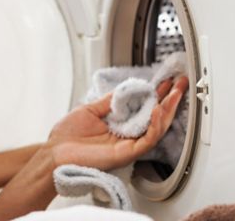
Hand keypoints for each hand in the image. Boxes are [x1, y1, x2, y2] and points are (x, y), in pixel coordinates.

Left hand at [48, 76, 187, 170]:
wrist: (54, 153)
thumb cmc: (66, 136)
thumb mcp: (90, 110)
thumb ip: (110, 101)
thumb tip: (126, 89)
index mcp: (119, 125)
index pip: (143, 108)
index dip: (156, 94)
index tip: (167, 81)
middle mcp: (126, 136)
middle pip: (155, 118)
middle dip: (170, 100)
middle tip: (180, 84)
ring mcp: (127, 145)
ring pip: (156, 129)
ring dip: (167, 110)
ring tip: (174, 95)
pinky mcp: (126, 154)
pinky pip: (146, 140)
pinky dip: (155, 126)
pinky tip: (159, 111)